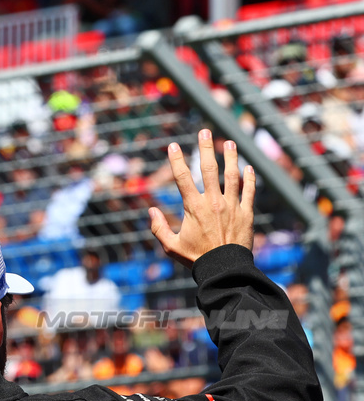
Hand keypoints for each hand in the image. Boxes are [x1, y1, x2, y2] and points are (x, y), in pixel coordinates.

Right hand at [149, 129, 254, 268]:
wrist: (225, 269)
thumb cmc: (196, 258)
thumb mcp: (170, 246)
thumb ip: (159, 227)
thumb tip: (151, 210)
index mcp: (194, 207)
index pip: (182, 178)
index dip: (176, 160)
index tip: (173, 145)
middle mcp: (214, 202)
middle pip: (209, 169)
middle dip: (205, 147)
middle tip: (205, 131)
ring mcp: (232, 206)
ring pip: (232, 176)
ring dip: (230, 157)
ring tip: (229, 142)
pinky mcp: (246, 213)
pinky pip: (249, 191)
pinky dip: (249, 178)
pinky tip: (248, 167)